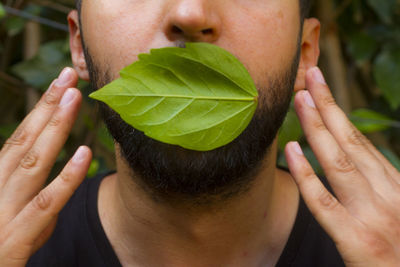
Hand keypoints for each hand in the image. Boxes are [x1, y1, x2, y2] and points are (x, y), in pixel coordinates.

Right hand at [0, 68, 91, 266]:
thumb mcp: (14, 227)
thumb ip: (35, 207)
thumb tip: (59, 188)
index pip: (19, 142)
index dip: (40, 112)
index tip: (61, 86)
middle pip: (24, 143)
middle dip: (47, 107)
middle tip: (69, 75)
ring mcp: (3, 216)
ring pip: (32, 164)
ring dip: (55, 129)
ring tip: (74, 98)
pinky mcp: (14, 242)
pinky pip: (44, 206)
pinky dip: (66, 179)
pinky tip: (84, 155)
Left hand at [285, 67, 399, 266]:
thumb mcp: (397, 207)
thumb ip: (378, 183)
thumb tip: (356, 155)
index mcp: (395, 185)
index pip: (361, 141)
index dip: (339, 114)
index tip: (323, 89)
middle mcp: (386, 194)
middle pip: (351, 142)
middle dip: (328, 107)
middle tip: (310, 78)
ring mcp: (371, 215)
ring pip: (339, 162)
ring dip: (318, 127)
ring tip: (301, 99)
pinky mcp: (355, 239)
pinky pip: (324, 202)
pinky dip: (306, 174)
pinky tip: (292, 150)